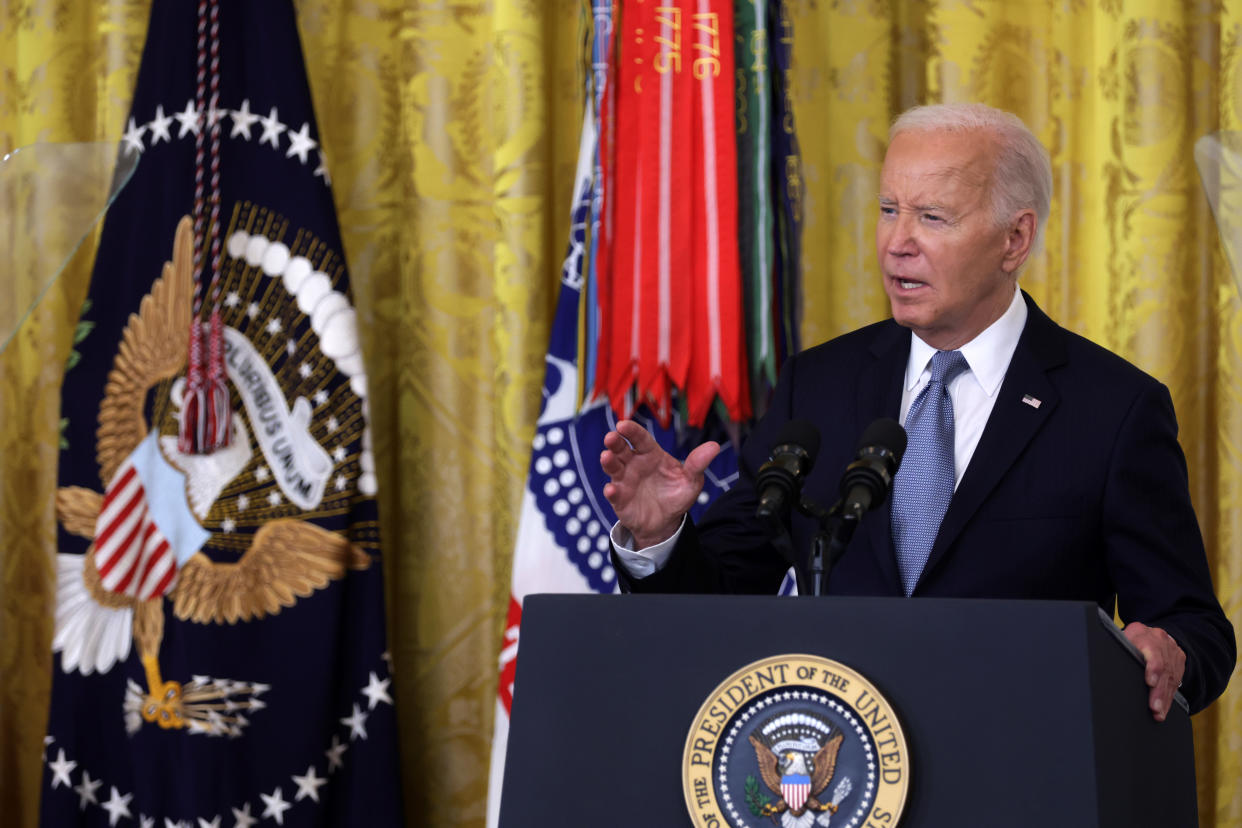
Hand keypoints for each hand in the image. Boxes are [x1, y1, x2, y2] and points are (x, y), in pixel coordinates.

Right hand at [600, 419, 720, 548]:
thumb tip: (714, 446)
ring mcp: (624, 481)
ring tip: (606, 457)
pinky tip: (611, 490)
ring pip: (613, 467)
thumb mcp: (691, 481)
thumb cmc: (676, 495)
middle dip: (614, 442)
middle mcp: (634, 464)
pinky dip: (611, 492)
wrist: (666, 522)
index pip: (640, 438)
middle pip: (621, 449)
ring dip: (608, 462)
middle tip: (611, 437)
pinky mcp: (620, 500)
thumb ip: (698, 464)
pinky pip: (614, 494)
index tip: (623, 424)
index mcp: (650, 454)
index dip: (632, 431)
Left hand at [1122, 622, 1185, 721]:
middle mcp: (1162, 642)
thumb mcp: (1123, 638)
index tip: (1150, 683)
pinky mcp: (1179, 662)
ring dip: (1164, 699)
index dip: (1153, 669)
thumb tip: (1105, 663)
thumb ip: (1120, 648)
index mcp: (1144, 634)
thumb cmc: (1130, 638)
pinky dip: (1169, 697)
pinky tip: (1164, 709)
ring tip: (1158, 713)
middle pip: (1163, 669)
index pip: (1152, 652)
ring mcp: (1173, 652)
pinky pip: (1176, 682)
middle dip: (1158, 691)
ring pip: (1171, 678)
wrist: (1151, 632)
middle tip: (1154, 708)